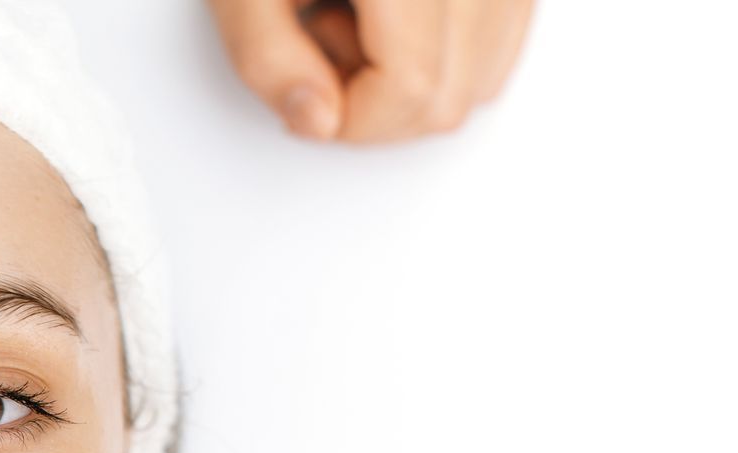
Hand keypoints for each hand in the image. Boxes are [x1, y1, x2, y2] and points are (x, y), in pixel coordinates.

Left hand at [206, 0, 536, 142]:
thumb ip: (268, 60)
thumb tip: (318, 122)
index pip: (414, 90)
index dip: (351, 119)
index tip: (305, 92)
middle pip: (457, 94)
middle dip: (379, 101)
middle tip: (321, 41)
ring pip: (488, 69)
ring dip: (416, 71)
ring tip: (353, 11)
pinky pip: (503, 27)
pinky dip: (449, 42)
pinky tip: (390, 5)